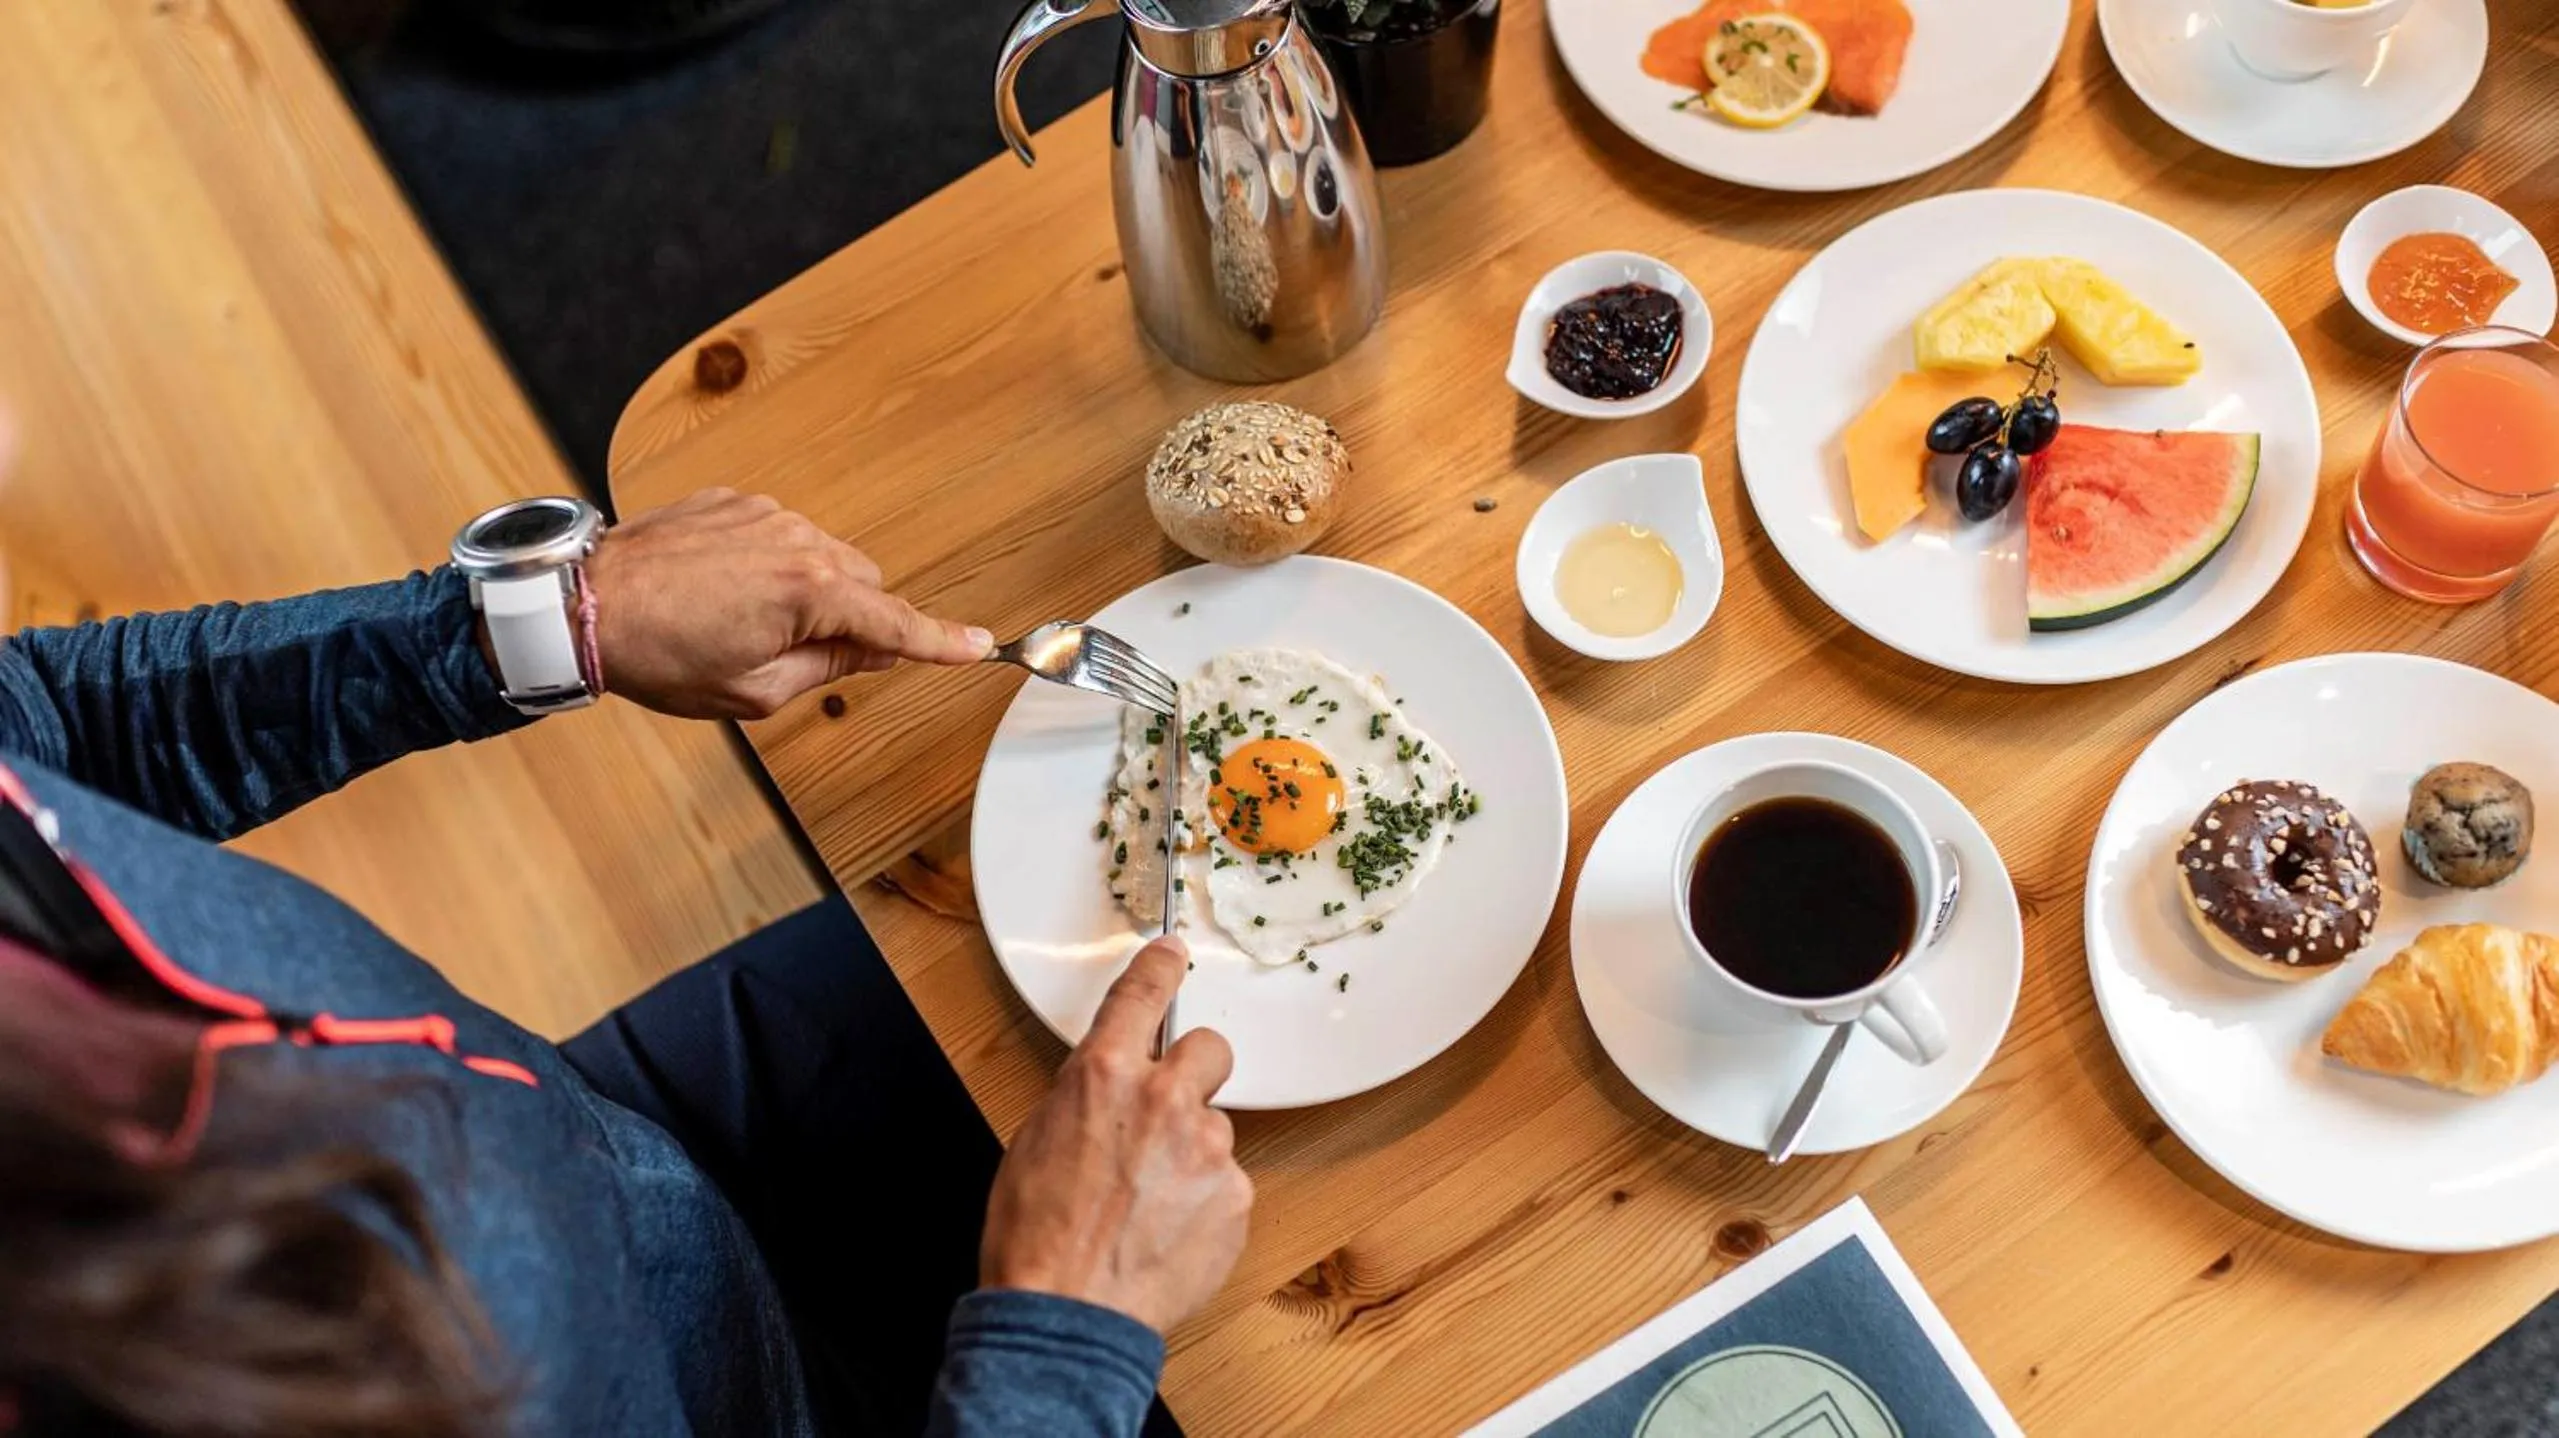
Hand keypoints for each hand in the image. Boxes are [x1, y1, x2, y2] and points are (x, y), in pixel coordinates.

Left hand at [582, 488, 991, 719]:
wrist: (584, 603)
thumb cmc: (659, 654)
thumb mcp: (753, 690)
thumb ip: (828, 665)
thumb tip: (874, 650)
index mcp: (809, 592)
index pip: (895, 624)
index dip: (939, 642)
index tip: (979, 646)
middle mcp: (798, 539)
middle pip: (866, 584)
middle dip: (850, 619)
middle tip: (796, 655)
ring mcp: (765, 514)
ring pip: (826, 557)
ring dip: (809, 590)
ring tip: (742, 621)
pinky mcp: (734, 500)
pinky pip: (781, 534)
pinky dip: (772, 563)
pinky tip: (724, 591)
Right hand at [979, 937, 1252, 1333]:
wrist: (1066, 1314)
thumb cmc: (1035, 1237)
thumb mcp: (1036, 1142)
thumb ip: (1087, 1100)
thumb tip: (1107, 1094)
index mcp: (1104, 1075)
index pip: (1144, 993)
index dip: (1162, 968)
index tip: (1173, 954)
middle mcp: (1164, 1099)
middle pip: (1210, 1049)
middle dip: (1194, 1073)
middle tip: (1167, 1115)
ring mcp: (1208, 1149)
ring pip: (1215, 1127)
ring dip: (1192, 1153)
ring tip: (1150, 1204)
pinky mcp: (1236, 1197)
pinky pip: (1227, 1183)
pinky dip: (1205, 1203)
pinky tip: (1168, 1234)